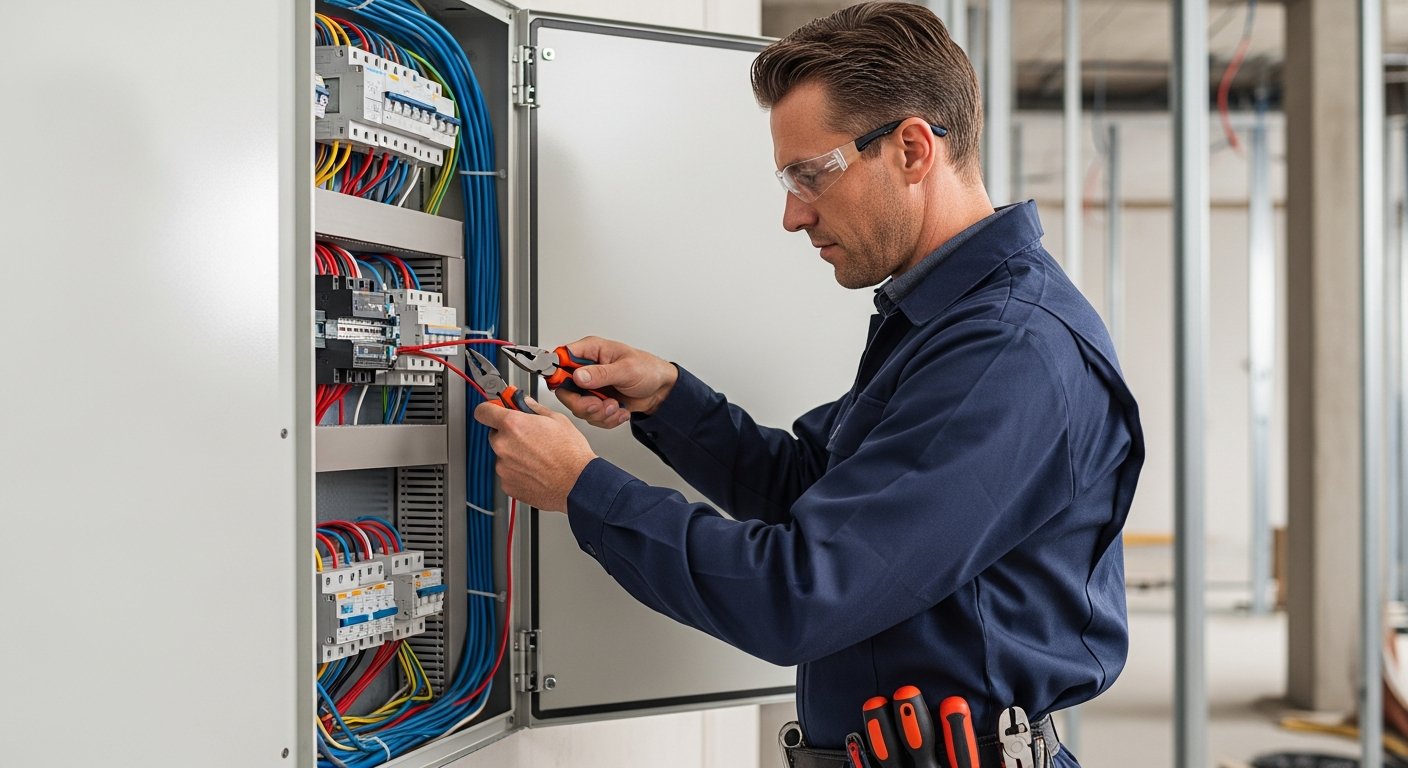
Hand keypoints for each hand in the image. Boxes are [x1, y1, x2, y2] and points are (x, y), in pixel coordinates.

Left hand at [474, 397, 596, 512]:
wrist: (578, 483)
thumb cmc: (571, 454)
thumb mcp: (557, 420)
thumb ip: (533, 408)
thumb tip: (525, 403)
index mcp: (513, 425)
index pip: (483, 411)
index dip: (489, 410)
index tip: (494, 412)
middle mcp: (503, 445)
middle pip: (495, 434)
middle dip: (508, 434)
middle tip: (529, 438)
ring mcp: (503, 467)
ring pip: (502, 455)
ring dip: (514, 454)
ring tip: (537, 458)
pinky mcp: (507, 484)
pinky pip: (507, 473)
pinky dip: (517, 472)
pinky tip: (535, 470)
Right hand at [554, 336, 677, 428]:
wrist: (661, 390)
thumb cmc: (648, 370)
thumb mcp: (626, 369)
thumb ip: (601, 373)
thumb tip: (579, 376)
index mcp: (590, 351)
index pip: (561, 358)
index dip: (558, 373)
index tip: (569, 386)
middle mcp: (586, 369)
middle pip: (565, 389)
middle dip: (583, 403)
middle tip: (599, 405)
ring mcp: (590, 387)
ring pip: (578, 407)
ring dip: (598, 413)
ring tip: (616, 407)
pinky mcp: (596, 402)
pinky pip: (591, 417)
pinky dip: (607, 419)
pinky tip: (620, 411)